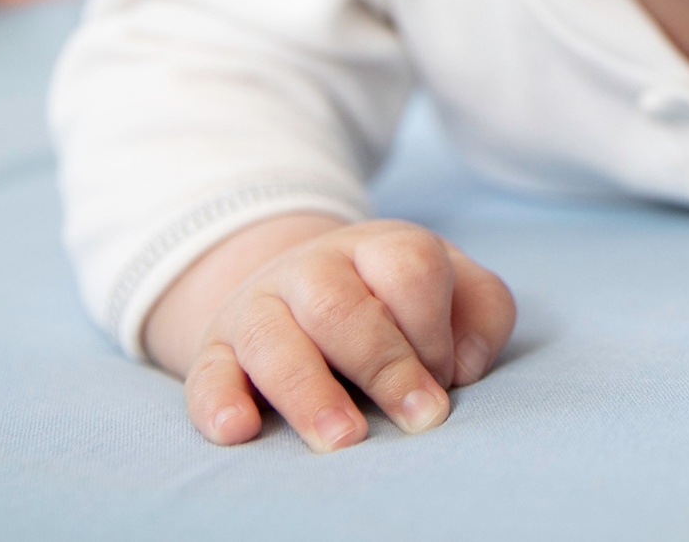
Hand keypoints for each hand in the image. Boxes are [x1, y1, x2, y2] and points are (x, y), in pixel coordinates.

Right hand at [145, 213, 517, 451]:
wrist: (298, 289)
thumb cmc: (394, 302)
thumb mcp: (453, 289)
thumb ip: (482, 313)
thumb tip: (464, 366)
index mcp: (377, 247)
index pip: (407, 267)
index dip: (432, 323)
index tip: (447, 375)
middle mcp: (311, 270)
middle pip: (340, 307)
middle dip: (384, 365)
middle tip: (420, 419)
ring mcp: (258, 308)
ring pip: (273, 339)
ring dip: (309, 392)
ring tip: (342, 440)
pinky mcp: (215, 352)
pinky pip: (206, 374)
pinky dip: (218, 403)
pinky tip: (239, 430)